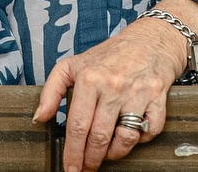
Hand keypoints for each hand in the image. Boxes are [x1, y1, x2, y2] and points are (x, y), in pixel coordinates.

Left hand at [32, 18, 184, 171]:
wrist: (150, 39)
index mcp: (90, 78)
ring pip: (125, 138)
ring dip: (114, 154)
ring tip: (107, 154)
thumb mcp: (73, 65)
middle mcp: (114, 85)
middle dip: (90, 159)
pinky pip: (149, 130)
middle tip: (86, 167)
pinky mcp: (158, 96)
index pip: (78, 125)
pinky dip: (140, 140)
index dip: (73, 153)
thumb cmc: (110, 55)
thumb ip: (51, 90)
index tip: (70, 168)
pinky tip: (130, 135)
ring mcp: (137, 91)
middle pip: (99, 137)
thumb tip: (39, 117)